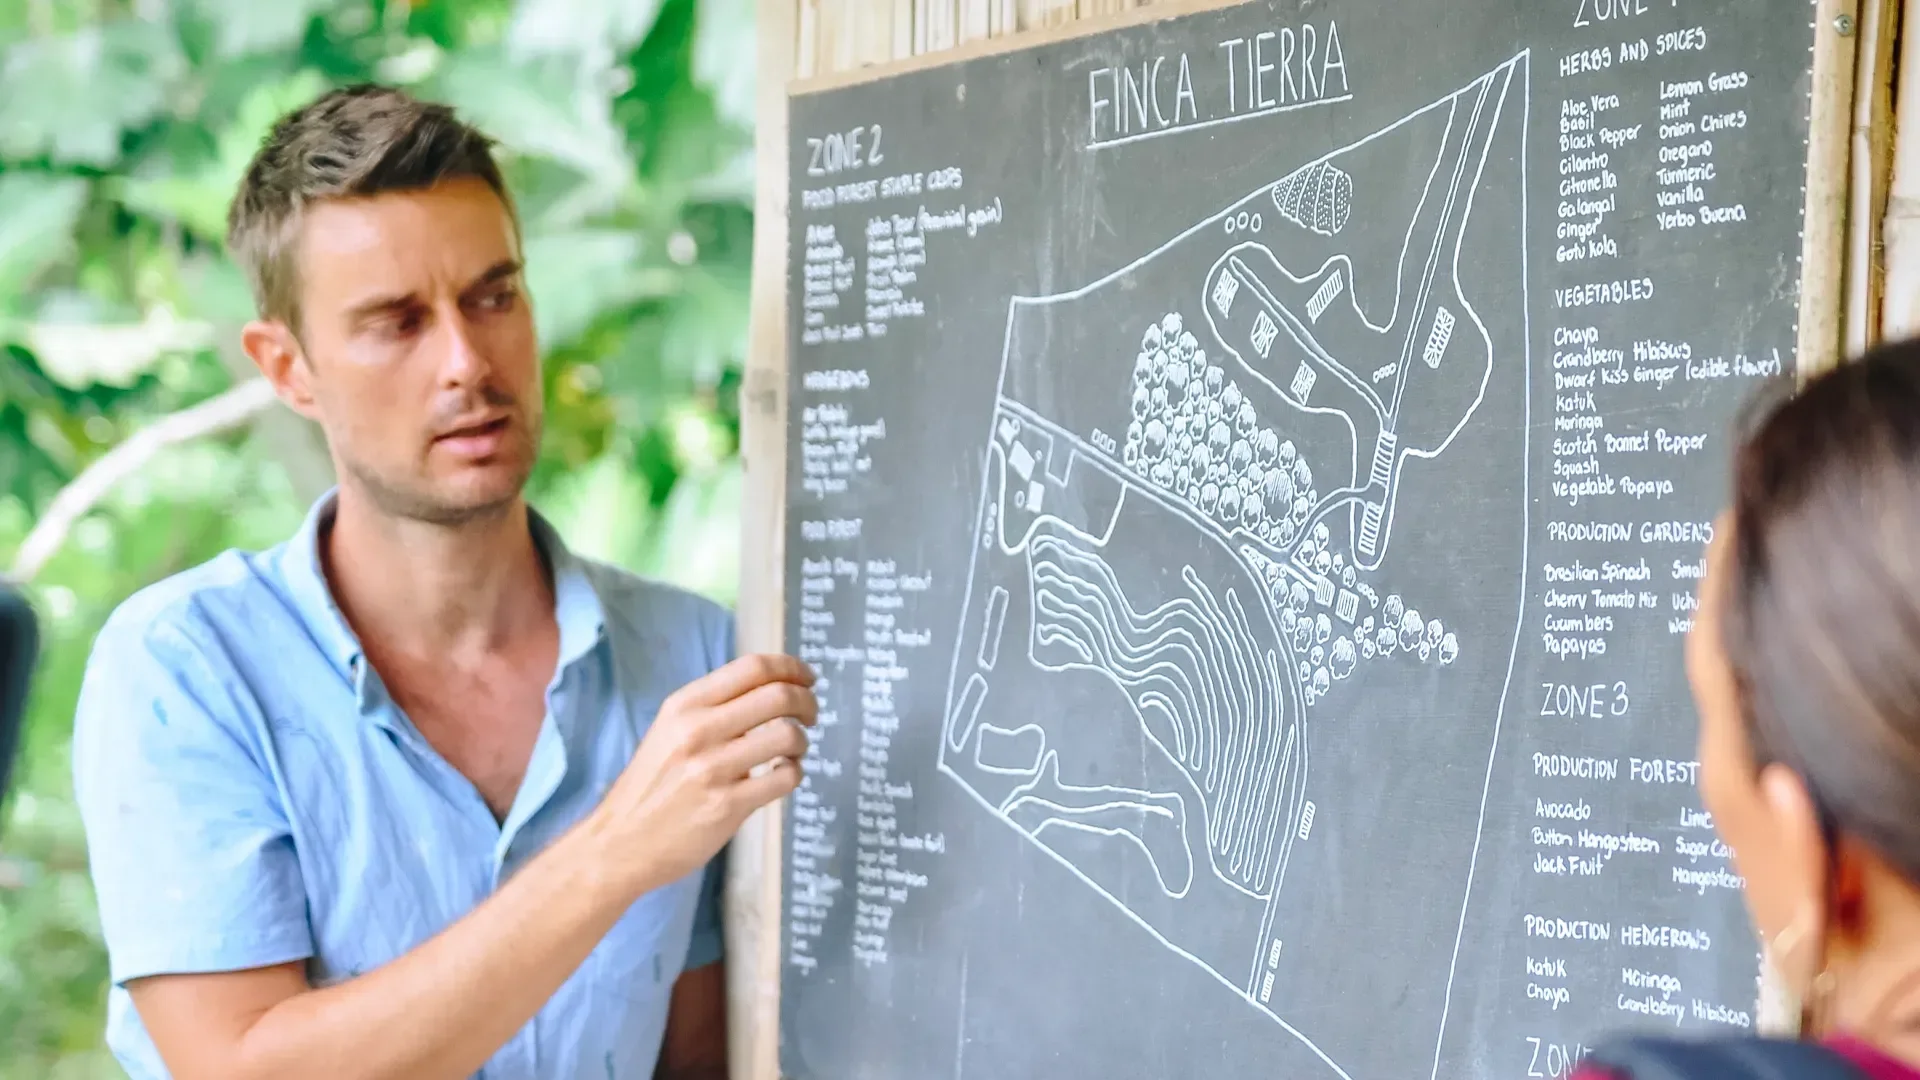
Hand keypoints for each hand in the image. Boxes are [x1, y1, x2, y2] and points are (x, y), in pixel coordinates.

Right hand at [592, 654, 816, 898]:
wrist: (619, 843)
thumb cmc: (651, 787)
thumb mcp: (669, 731)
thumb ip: (713, 708)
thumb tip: (771, 687)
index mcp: (684, 705)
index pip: (754, 667)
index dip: (791, 668)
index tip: (807, 678)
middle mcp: (697, 730)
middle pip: (779, 695)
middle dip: (807, 702)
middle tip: (810, 715)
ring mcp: (712, 769)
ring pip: (788, 735)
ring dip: (802, 741)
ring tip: (792, 752)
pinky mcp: (727, 806)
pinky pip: (785, 777)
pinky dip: (794, 773)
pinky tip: (781, 775)